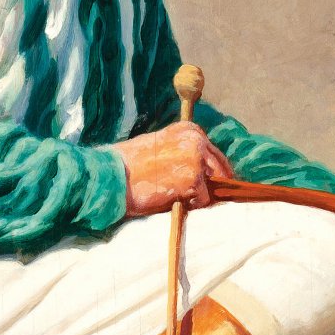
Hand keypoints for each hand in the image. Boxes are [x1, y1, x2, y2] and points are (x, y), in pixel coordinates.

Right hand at [113, 123, 233, 216]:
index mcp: (190, 129)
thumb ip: (185, 154)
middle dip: (212, 187)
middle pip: (222, 170)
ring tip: (173, 194)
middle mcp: (197, 139)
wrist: (112, 175)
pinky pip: (203, 201)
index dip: (213, 175)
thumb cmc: (131, 166)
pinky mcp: (194, 178)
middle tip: (193, 197)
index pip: (216, 155)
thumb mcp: (163, 148)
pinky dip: (189, 205)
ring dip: (198, 195)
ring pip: (213, 187)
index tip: (208, 187)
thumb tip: (210, 176)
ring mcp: (196, 158)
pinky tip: (169, 198)